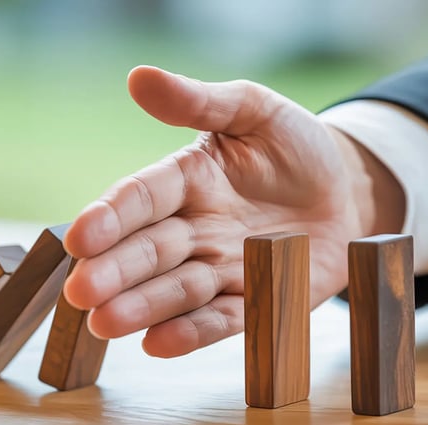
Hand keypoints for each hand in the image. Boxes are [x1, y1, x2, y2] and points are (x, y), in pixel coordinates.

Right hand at [63, 66, 403, 357]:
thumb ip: (201, 101)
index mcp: (189, 178)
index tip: (80, 236)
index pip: (143, 196)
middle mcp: (196, 227)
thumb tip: (138, 76)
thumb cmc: (296, 146)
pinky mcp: (256, 299)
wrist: (347, 191)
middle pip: (150, 251)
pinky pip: (222, 319)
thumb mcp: (255, 110)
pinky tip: (157, 344)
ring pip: (177, 290)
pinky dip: (192, 332)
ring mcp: (223, 267)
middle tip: (81, 291)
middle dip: (116, 272)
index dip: (112, 216)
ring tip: (106, 323)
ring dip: (142, 307)